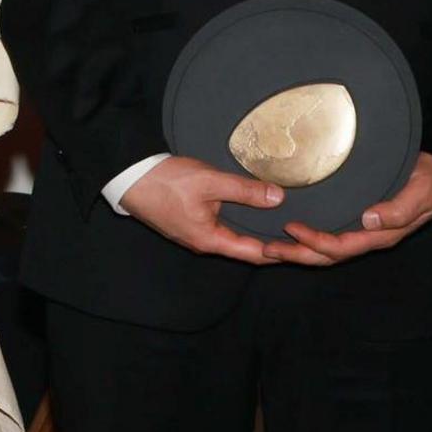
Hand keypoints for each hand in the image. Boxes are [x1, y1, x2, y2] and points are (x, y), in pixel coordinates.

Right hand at [122, 155, 286, 263]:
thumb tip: (278, 197)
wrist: (129, 178)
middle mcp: (202, 243)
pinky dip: (237, 224)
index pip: (254, 254)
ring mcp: (193, 235)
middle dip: (269, 245)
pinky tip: (246, 213)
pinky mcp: (186, 224)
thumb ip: (245, 190)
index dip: (279, 252)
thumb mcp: (210, 182)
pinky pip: (218, 229)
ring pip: (230, 239)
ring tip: (276, 225)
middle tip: (296, 237)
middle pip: (243, 249)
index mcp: (210, 240)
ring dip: (252, 234)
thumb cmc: (165, 182)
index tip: (302, 247)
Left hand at [279, 152, 431, 264]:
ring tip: (270, 247)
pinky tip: (289, 234)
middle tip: (267, 248)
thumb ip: (401, 208)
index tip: (291, 228)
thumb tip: (369, 220)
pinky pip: (329, 237)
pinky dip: (307, 240)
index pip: (342, 246)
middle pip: (327, 255)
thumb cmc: (429, 182)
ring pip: (325, 251)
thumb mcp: (423, 191)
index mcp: (381, 235)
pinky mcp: (355, 222)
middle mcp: (367, 237)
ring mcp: (361, 232)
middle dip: (296, 254)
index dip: (315, 241)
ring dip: (297, 251)